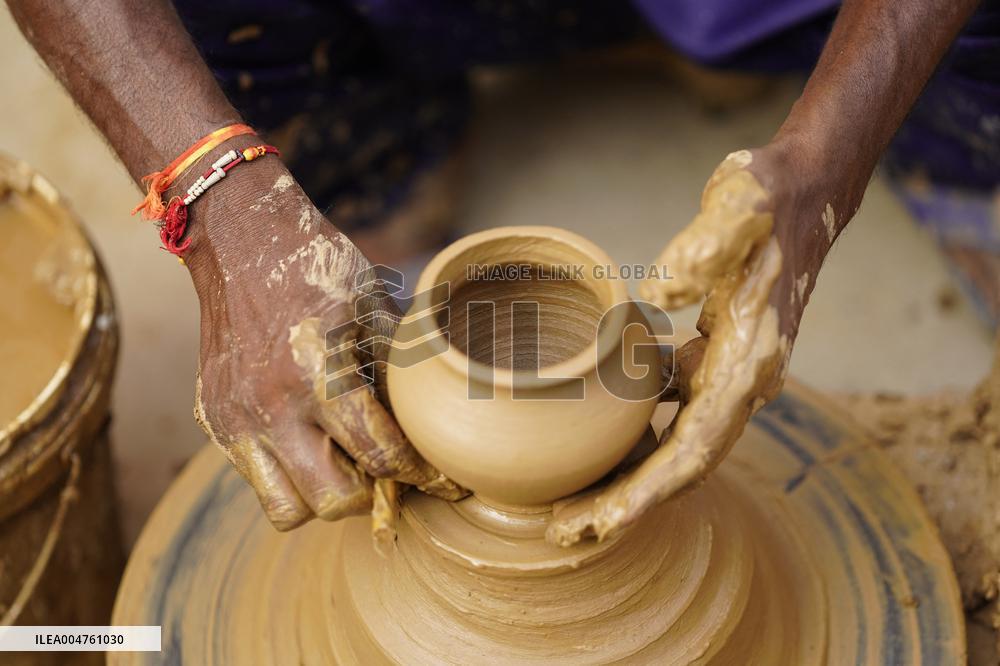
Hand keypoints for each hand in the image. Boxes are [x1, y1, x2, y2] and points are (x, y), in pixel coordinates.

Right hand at [180, 151, 462, 530]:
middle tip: (388, 471)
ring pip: (287, 509)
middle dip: (372, 494)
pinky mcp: (214, 422)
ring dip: (322, 496)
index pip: (380, 455)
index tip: (445, 481)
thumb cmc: (319, 269)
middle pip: (333, 502)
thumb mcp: (377, 308)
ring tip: (343, 463)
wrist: (240, 242)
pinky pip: (256, 480)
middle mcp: (272, 406)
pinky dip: (288, 476)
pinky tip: (309, 442)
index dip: (423, 475)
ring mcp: (236, 419)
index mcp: (319, 373)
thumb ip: (403, 370)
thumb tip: (440, 422)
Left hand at [548, 143, 843, 545]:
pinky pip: (669, 414)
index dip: (649, 492)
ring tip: (570, 507)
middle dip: (625, 505)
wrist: (800, 193)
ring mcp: (725, 374)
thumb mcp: (738, 208)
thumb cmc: (766, 200)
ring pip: (673, 446)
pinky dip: (635, 437)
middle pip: (680, 466)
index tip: (601, 524)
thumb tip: (657, 296)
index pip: (696, 448)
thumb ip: (702, 249)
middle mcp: (741, 381)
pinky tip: (595, 445)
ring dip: (626, 480)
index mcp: (748, 360)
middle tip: (562, 534)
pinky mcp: (709, 359)